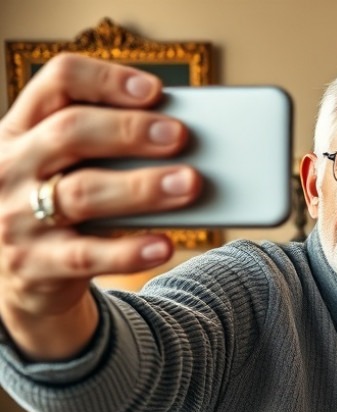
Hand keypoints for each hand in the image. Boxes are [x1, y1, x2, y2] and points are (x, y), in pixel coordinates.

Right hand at [0, 53, 201, 359]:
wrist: (20, 276)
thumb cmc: (57, 205)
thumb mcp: (64, 166)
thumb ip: (107, 146)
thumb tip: (181, 136)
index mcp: (21, 128)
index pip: (58, 81)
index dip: (106, 79)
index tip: (154, 89)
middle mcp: (10, 166)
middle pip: (70, 132)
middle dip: (130, 131)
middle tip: (180, 136)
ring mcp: (16, 216)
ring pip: (82, 193)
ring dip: (142, 187)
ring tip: (189, 183)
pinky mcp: (34, 264)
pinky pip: (87, 256)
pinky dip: (130, 251)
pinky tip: (165, 245)